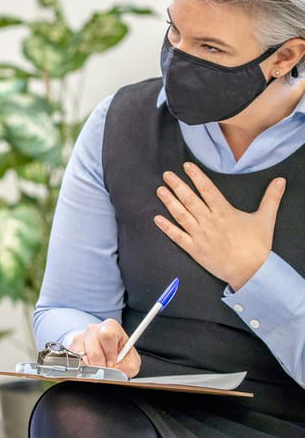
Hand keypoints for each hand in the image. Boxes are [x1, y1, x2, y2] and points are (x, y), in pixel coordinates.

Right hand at [68, 319, 140, 377]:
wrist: (103, 350)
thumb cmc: (118, 353)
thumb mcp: (131, 360)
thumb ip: (129, 366)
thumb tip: (117, 371)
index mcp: (110, 327)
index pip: (107, 335)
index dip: (110, 353)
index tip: (113, 362)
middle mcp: (92, 329)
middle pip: (94, 352)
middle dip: (101, 365)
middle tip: (106, 367)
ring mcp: (79, 337)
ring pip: (83, 359)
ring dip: (92, 367)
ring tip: (99, 365)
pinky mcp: (70, 347)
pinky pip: (75, 362)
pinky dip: (83, 367)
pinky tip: (90, 364)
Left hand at [154, 163, 284, 290]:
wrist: (251, 271)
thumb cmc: (257, 246)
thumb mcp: (266, 218)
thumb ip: (271, 198)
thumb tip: (280, 180)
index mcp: (224, 212)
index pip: (208, 189)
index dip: (196, 176)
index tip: (186, 166)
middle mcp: (209, 221)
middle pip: (190, 199)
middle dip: (177, 185)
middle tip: (166, 175)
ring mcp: (200, 235)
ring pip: (181, 215)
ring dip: (169, 202)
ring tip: (160, 190)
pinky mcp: (194, 249)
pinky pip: (177, 236)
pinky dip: (166, 227)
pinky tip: (157, 219)